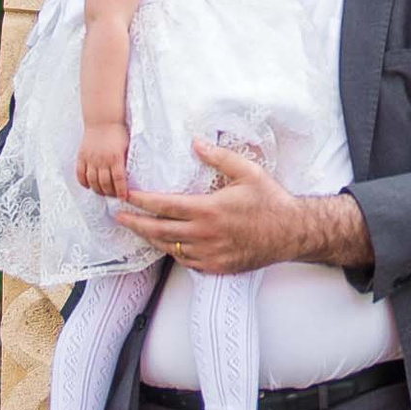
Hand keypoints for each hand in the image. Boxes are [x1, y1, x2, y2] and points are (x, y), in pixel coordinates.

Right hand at [76, 125, 131, 198]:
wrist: (103, 120)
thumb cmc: (117, 132)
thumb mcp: (127, 147)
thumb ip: (126, 161)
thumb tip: (129, 176)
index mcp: (116, 158)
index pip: (118, 180)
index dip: (121, 191)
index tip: (123, 197)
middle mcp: (102, 160)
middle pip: (104, 183)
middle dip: (109, 193)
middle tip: (113, 196)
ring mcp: (91, 159)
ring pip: (92, 181)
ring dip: (97, 190)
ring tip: (102, 193)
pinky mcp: (82, 156)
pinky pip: (80, 173)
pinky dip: (83, 182)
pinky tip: (88, 186)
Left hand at [119, 146, 300, 273]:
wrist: (291, 233)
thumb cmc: (270, 201)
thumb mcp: (248, 172)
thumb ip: (219, 157)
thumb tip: (196, 142)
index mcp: (209, 210)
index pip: (165, 206)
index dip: (142, 201)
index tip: (127, 196)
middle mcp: (206, 234)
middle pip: (159, 231)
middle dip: (135, 223)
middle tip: (119, 217)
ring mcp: (210, 254)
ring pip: (171, 248)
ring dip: (152, 239)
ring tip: (139, 229)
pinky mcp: (217, 267)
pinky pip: (187, 261)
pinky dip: (174, 252)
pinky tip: (169, 243)